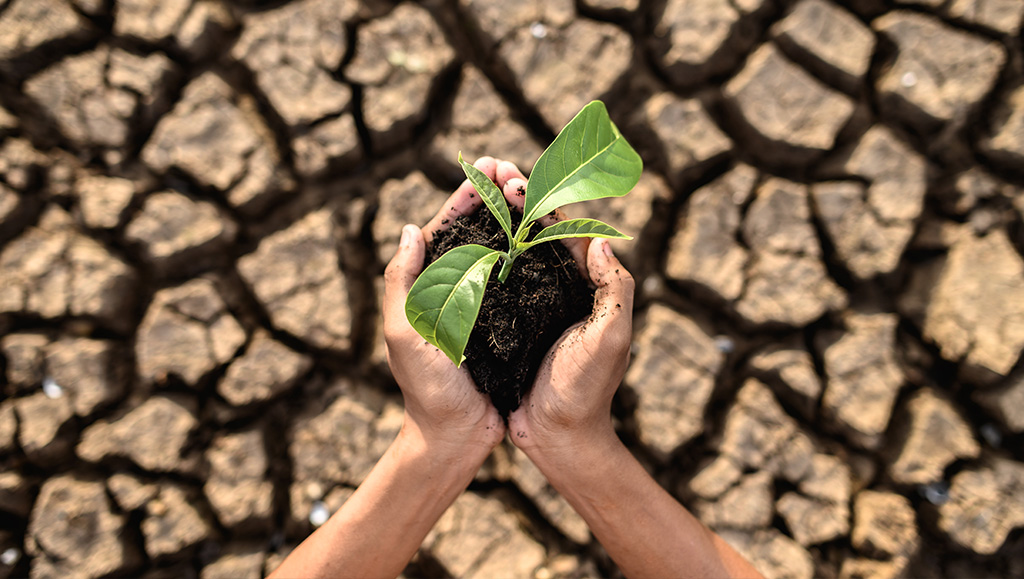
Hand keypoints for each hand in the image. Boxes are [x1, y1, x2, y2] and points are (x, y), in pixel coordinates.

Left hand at [383, 157, 516, 460]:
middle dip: (494, 197)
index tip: (486, 167)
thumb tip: (410, 229)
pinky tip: (551, 236)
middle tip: (515, 169)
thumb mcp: (404, 334)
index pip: (445, 229)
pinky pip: (522, 280)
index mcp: (427, 286)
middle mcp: (456, 289)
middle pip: (476, 232)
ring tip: (535, 190)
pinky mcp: (508, 322)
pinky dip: (533, 254)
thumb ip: (401, 283)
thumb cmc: (426, 389)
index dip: (465, 196)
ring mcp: (483, 304)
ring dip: (515, 219)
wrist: (456, 436)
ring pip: (501, 250)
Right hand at [495, 161, 635, 458]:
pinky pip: (493, 283)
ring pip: (512, 252)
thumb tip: (603, 240)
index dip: (540, 200)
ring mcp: (532, 306)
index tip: (513, 178)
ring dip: (494, 220)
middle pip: (535, 232)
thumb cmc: (586, 390)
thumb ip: (616, 290)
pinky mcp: (508, 324)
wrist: (558, 437)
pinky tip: (457, 241)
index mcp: (585, 286)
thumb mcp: (610, 338)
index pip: (563, 230)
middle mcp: (558, 289)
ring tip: (472, 192)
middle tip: (489, 170)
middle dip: (513, 198)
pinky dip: (479, 258)